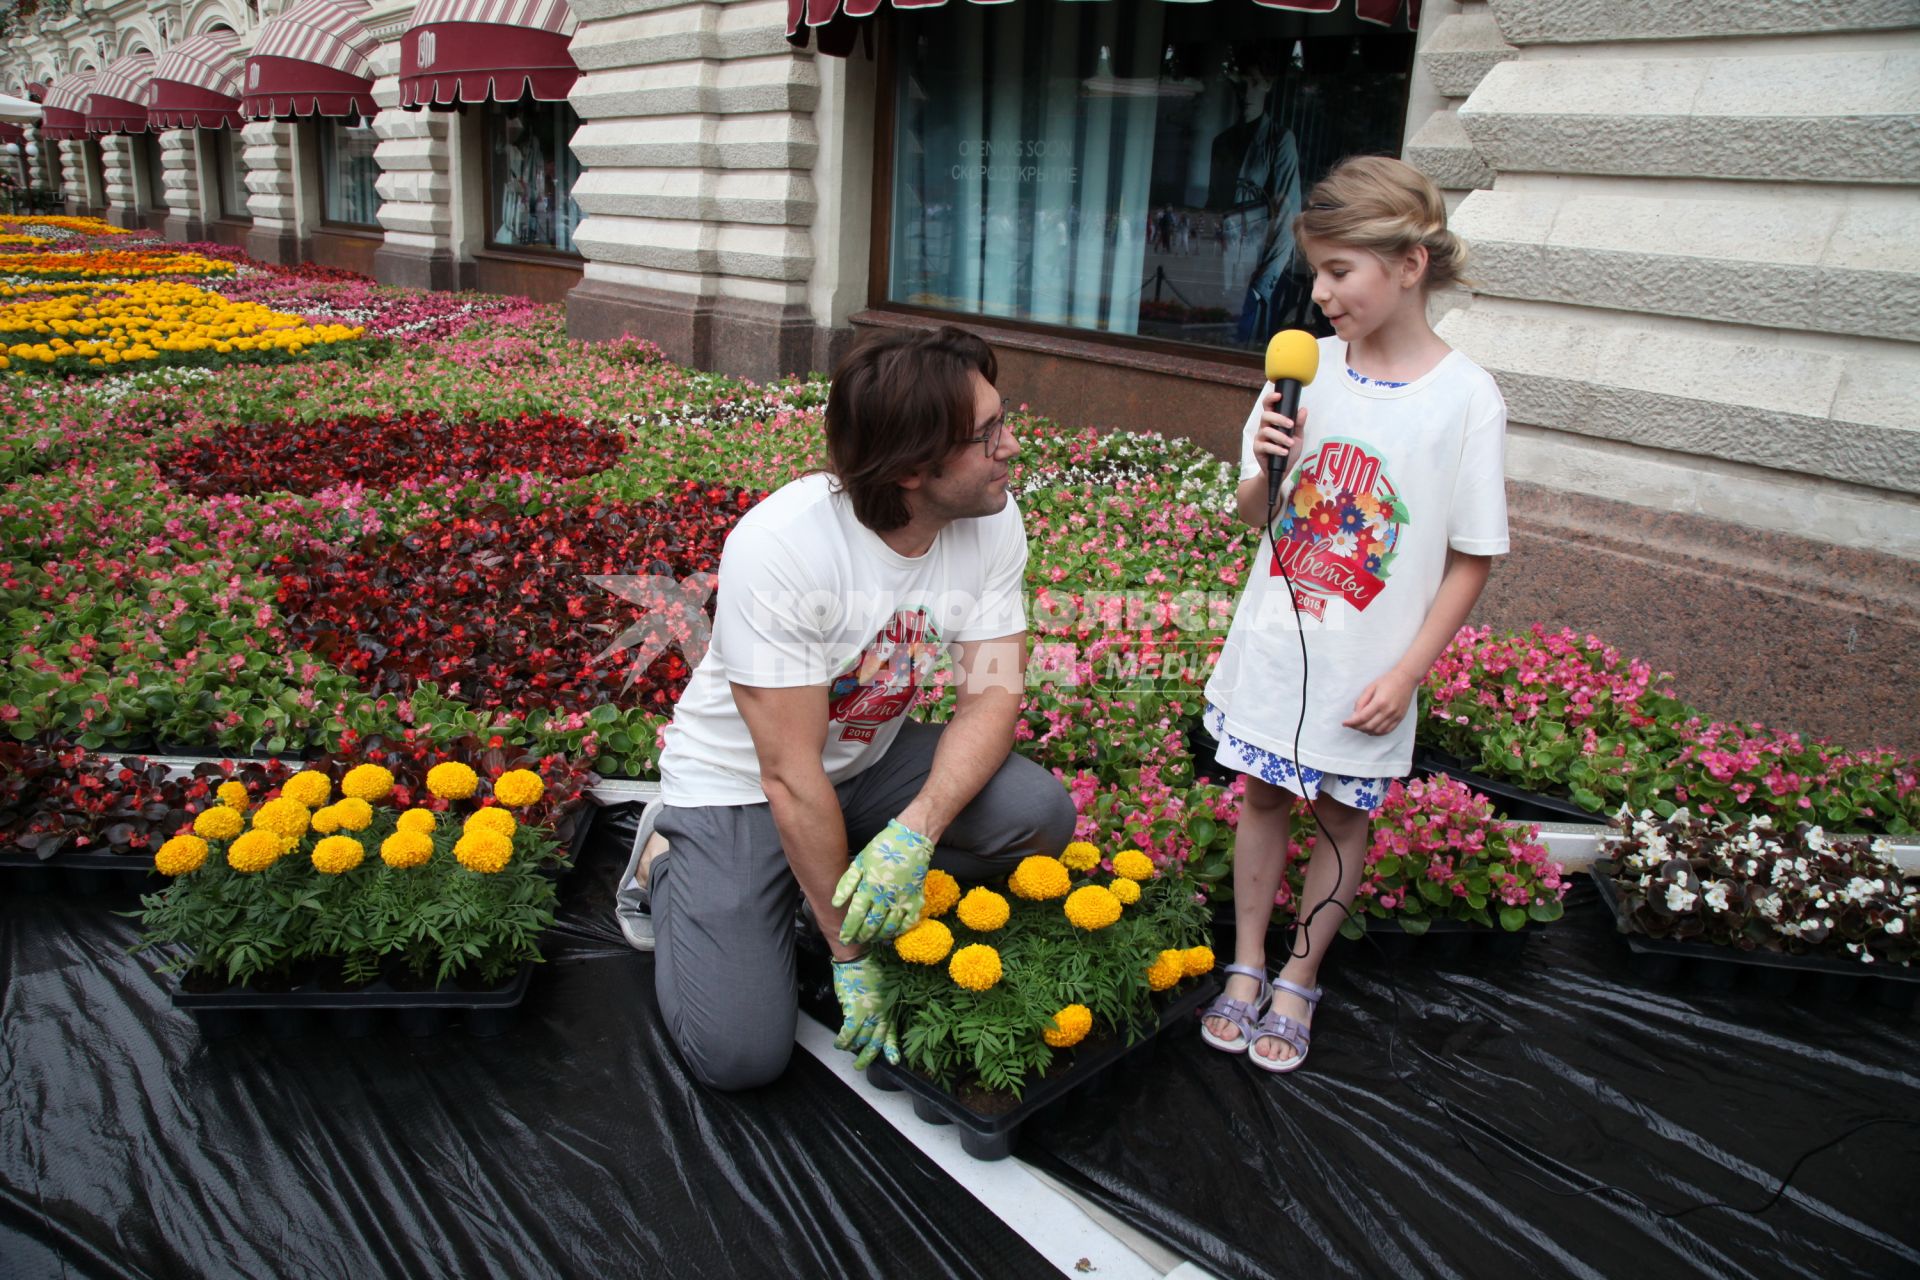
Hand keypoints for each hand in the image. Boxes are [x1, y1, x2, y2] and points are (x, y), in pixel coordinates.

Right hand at [831, 953, 898, 1069]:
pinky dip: (842, 1040)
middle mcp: (881, 1014)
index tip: (893, 1061)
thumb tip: (869, 1019)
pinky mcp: (855, 1011)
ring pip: (861, 1040)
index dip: (892, 1048)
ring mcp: (869, 1014)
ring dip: (851, 1047)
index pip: (891, 1033)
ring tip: (845, 1049)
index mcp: (889, 1010)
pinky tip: (838, 1043)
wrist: (858, 959)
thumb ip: (879, 1006)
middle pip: (876, 1042)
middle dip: (867, 1056)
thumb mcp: (882, 989)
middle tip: (859, 1066)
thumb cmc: (868, 970)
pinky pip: (848, 1033)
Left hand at [832, 818, 933, 943]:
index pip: (856, 915)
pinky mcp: (916, 900)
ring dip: (878, 936)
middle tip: (855, 941)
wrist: (912, 840)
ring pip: (889, 927)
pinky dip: (899, 931)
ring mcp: (902, 901)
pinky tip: (892, 932)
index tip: (843, 938)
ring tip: (871, 938)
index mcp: (869, 887)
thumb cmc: (883, 848)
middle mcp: (885, 898)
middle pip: (871, 924)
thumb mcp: (860, 861)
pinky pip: (908, 923)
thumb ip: (847, 883)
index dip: (849, 929)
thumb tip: (836, 903)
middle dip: (861, 936)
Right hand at [1251, 391, 1305, 468]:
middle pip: (1266, 415)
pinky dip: (1276, 448)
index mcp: (1273, 420)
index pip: (1268, 405)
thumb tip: (1303, 409)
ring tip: (1290, 443)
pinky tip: (1284, 452)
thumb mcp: (1298, 436)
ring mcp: (1260, 437)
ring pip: (1266, 431)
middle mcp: (1264, 426)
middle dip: (1279, 418)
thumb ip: (1299, 424)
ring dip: (1280, 437)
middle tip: (1290, 425)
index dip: (1271, 398)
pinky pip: (1265, 446)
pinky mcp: (1258, 449)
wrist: (1283, 469)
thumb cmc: (1289, 450)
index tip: (1279, 396)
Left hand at [1344, 669, 1417, 735]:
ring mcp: (1395, 716)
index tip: (1344, 723)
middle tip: (1351, 724)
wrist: (1406, 679)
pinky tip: (1371, 729)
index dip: (1352, 722)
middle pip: (1369, 726)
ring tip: (1360, 726)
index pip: (1363, 717)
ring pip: (1378, 731)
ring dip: (1366, 731)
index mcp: (1380, 702)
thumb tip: (1355, 715)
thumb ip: (1361, 701)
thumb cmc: (1386, 681)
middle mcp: (1388, 711)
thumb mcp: (1370, 687)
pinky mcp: (1400, 718)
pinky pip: (1387, 730)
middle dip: (1357, 727)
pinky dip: (1377, 733)